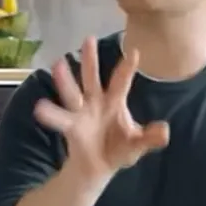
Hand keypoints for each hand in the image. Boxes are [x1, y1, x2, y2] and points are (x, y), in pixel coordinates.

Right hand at [33, 36, 168, 182]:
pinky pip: (61, 120)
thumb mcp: (138, 144)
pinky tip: (40, 108)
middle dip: (90, 60)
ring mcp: (81, 113)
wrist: (99, 167)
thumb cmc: (120, 149)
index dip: (127, 68)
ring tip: (57, 64)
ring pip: (73, 93)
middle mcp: (96, 102)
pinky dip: (52, 115)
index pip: (122, 82)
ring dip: (66, 80)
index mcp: (114, 102)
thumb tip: (165, 131)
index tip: (135, 51)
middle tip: (89, 39)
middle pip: (92, 78)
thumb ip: (150, 138)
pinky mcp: (71, 127)